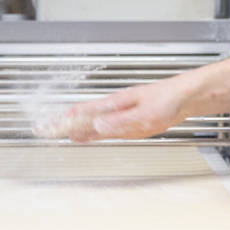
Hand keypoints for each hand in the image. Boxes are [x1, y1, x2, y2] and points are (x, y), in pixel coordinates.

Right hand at [34, 80, 185, 142]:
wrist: (187, 96)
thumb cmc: (169, 100)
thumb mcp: (144, 116)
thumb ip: (119, 123)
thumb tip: (95, 127)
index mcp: (114, 104)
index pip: (81, 113)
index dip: (61, 121)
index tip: (44, 127)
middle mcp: (115, 106)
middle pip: (81, 114)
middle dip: (60, 122)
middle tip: (42, 129)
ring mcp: (121, 112)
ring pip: (91, 120)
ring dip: (73, 126)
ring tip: (57, 131)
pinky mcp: (130, 118)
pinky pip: (104, 125)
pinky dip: (90, 130)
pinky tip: (88, 133)